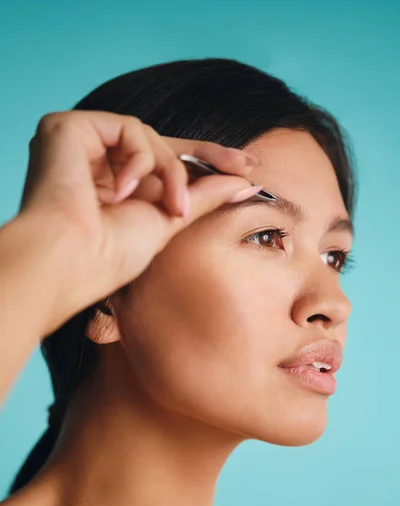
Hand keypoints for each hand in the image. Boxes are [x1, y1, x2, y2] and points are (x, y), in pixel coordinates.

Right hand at [17, 110, 259, 333]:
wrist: (69, 262)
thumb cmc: (109, 256)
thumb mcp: (167, 222)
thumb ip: (202, 197)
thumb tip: (244, 183)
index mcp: (114, 186)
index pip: (163, 165)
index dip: (204, 164)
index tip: (246, 168)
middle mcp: (97, 162)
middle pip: (162, 144)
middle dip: (206, 155)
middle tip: (244, 163)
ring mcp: (83, 145)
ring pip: (149, 139)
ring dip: (172, 173)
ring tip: (171, 210)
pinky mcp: (68, 128)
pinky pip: (128, 129)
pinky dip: (139, 160)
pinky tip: (123, 192)